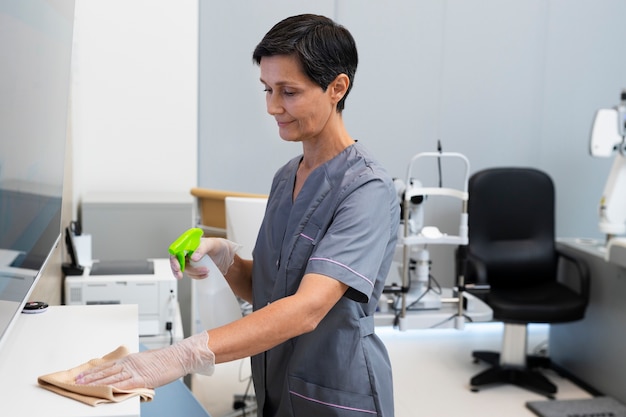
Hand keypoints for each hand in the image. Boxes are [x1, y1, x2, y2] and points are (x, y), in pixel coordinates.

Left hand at [75, 332, 214, 389]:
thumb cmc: (165, 360)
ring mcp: (135, 372)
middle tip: (76, 382)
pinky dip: (113, 388)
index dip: (93, 371)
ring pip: (111, 378)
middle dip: (90, 378)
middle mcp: (130, 364)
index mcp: (130, 359)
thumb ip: (134, 367)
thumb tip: (125, 373)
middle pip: (106, 372)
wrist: (178, 357)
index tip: (82, 375)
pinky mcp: (142, 379)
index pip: (107, 366)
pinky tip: (104, 391)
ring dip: (96, 383)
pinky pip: (124, 384)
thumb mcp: (146, 360)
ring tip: (84, 387)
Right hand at [170, 237, 239, 279]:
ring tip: (206, 270)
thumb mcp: (212, 244)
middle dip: (177, 270)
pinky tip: (206, 274)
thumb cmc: (219, 245)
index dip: (173, 259)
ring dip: (194, 273)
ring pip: (185, 270)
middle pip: (177, 262)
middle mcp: (187, 252)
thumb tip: (193, 257)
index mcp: (188, 244)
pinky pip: (192, 275)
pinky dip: (198, 276)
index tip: (177, 267)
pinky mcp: (196, 269)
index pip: (175, 251)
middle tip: (180, 275)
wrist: (227, 255)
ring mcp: (191, 262)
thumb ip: (202, 249)